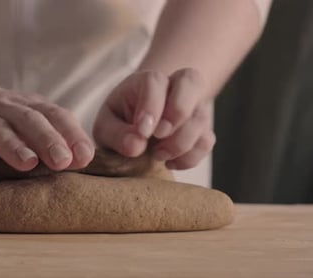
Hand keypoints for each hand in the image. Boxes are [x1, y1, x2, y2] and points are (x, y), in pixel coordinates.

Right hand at [0, 84, 94, 177]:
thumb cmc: (4, 121)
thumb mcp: (30, 123)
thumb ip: (56, 138)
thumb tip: (85, 159)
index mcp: (29, 107)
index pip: (54, 115)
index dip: (71, 134)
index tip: (85, 157)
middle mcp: (4, 109)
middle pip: (27, 120)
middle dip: (46, 139)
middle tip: (62, 161)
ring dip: (12, 145)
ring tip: (28, 163)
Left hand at [93, 68, 215, 169]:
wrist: (135, 130)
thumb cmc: (118, 124)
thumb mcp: (106, 127)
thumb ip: (116, 134)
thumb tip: (136, 145)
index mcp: (146, 81)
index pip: (156, 81)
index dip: (152, 106)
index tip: (143, 131)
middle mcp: (174, 87)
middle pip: (191, 82)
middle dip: (178, 112)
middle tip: (159, 136)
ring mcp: (193, 106)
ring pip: (201, 117)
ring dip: (181, 142)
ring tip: (157, 155)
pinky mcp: (202, 129)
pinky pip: (206, 141)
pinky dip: (190, 157)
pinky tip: (169, 163)